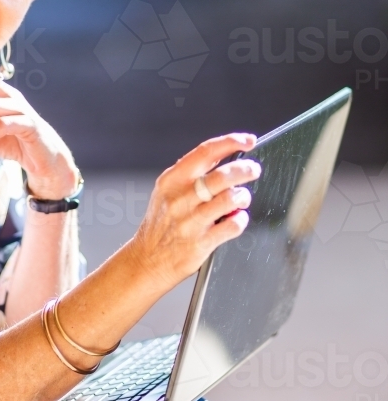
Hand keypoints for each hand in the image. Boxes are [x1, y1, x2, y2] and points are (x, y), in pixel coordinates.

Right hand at [128, 133, 260, 289]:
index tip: (248, 141)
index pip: (205, 152)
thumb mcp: (166, 192)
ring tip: (241, 199)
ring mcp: (190, 221)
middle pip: (223, 175)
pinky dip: (240, 220)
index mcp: (172, 180)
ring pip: (230, 199)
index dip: (231, 142)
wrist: (147, 260)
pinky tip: (235, 219)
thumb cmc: (161, 224)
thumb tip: (224, 157)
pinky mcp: (201, 242)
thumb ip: (191, 175)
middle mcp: (180, 198)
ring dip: (243, 197)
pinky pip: (233, 225)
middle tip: (253, 170)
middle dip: (245, 170)